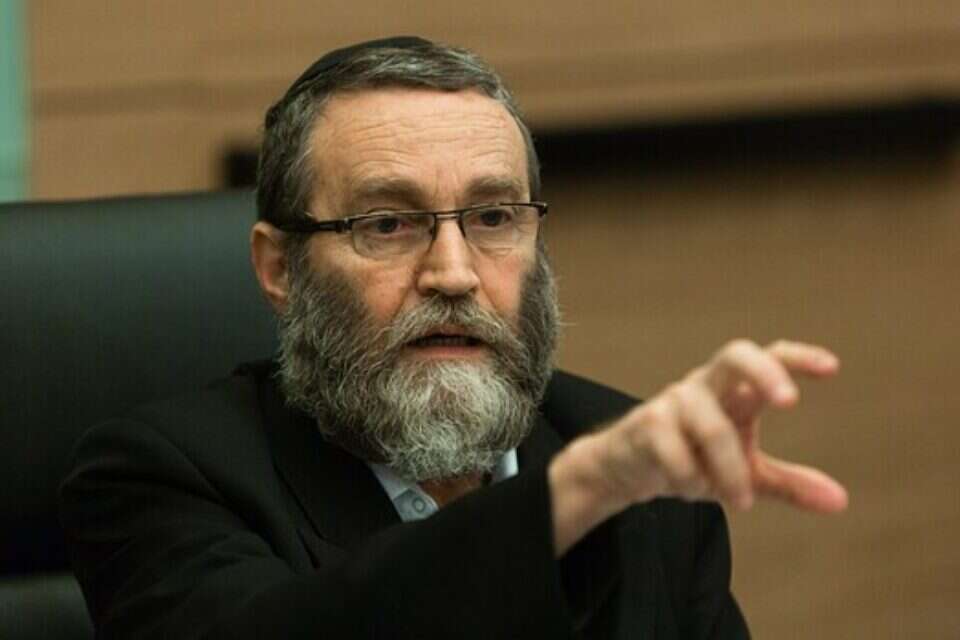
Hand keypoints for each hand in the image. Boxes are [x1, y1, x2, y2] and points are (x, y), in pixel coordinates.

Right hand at [549, 339, 847, 554]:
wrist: (627, 467)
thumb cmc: (693, 457)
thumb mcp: (747, 474)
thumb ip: (790, 483)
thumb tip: (840, 503)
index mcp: (734, 390)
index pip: (769, 357)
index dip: (798, 358)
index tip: (833, 369)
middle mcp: (706, 385)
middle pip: (734, 355)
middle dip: (764, 373)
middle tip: (789, 402)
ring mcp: (674, 401)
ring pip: (711, 426)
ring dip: (728, 469)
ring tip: (737, 500)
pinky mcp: (647, 423)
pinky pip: (675, 453)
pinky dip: (689, 479)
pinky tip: (688, 487)